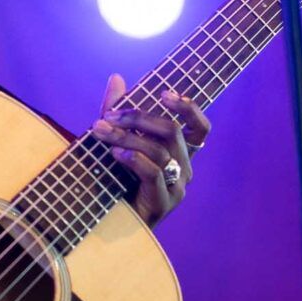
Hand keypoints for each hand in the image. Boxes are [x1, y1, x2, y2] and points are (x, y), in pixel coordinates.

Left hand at [91, 74, 210, 227]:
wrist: (106, 223)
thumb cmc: (114, 179)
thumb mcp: (115, 139)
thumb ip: (117, 111)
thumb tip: (116, 77)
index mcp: (179, 154)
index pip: (200, 129)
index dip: (189, 108)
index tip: (165, 93)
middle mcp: (183, 169)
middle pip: (172, 131)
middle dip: (138, 117)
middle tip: (108, 116)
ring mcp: (176, 187)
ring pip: (160, 150)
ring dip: (127, 137)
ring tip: (101, 132)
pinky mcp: (163, 202)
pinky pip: (154, 172)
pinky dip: (133, 158)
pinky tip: (114, 153)